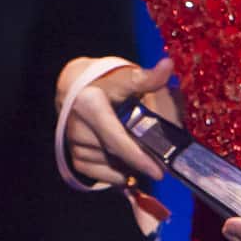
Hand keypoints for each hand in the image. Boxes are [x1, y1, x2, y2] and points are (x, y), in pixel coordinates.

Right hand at [56, 55, 175, 234]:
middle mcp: (76, 127)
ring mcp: (72, 144)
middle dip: (139, 164)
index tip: (159, 172)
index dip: (138, 157)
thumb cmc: (106, 82)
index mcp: (89, 105)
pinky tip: (127, 168)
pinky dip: (115, 175)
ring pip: (108, 167)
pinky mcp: (73, 156)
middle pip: (114, 155)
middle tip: (162, 167)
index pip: (115, 139)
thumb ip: (148, 77)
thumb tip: (168, 64)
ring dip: (128, 168)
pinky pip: (98, 175)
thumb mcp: (126, 77)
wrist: (75, 88)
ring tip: (143, 158)